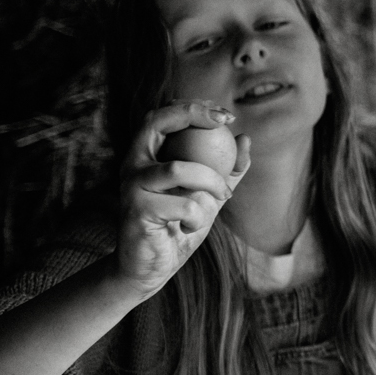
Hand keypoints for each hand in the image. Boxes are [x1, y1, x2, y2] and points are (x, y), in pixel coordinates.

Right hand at [116, 101, 250, 297]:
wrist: (152, 267)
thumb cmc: (180, 226)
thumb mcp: (209, 196)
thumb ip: (227, 171)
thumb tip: (245, 138)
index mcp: (146, 156)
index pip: (162, 116)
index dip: (193, 107)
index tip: (226, 115)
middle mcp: (132, 164)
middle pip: (155, 122)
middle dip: (192, 115)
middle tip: (225, 122)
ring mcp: (131, 186)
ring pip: (180, 169)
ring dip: (211, 183)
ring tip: (219, 199)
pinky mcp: (135, 210)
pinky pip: (184, 205)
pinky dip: (199, 216)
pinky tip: (188, 227)